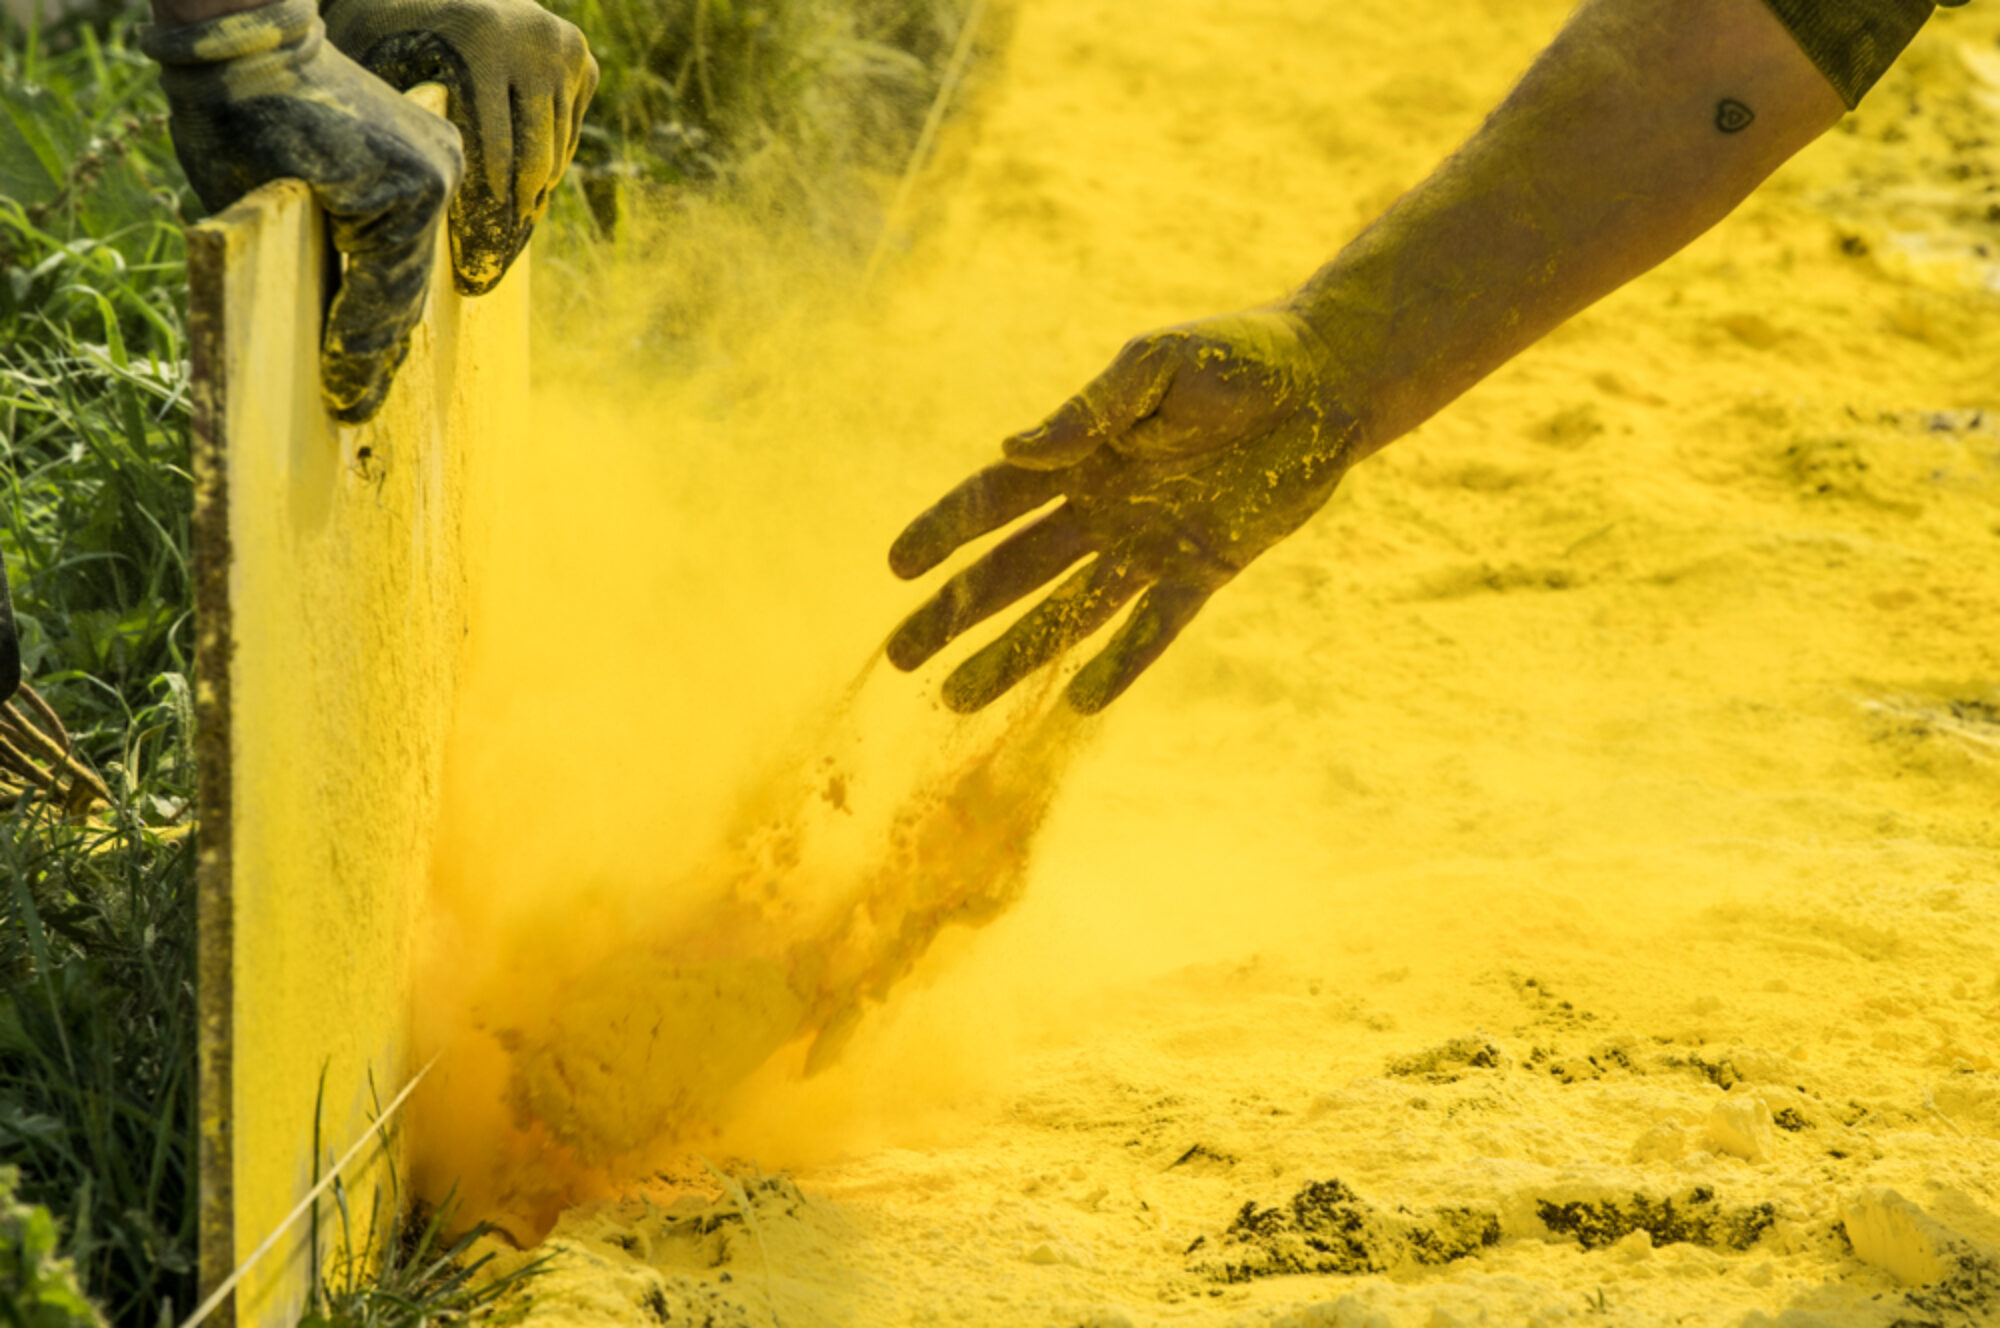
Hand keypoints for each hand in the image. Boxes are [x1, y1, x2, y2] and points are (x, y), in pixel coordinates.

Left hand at [145, 0, 464, 422]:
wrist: (246, 38)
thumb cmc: (235, 119)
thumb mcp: (256, 213)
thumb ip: (302, 280)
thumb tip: (327, 352)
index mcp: (405, 197)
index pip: (382, 301)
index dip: (359, 359)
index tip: (345, 404)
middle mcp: (440, 181)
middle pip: (408, 289)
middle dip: (378, 346)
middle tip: (357, 402)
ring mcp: (444, 164)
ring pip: (417, 263)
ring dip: (390, 308)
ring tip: (367, 365)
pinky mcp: (436, 154)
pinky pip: (419, 230)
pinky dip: (394, 265)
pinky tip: (377, 303)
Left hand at [323, 0, 596, 293]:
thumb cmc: (385, 27)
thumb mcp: (373, 60)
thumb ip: (390, 114)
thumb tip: (387, 193)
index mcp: (481, 39)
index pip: (498, 144)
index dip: (488, 198)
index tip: (477, 245)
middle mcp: (533, 38)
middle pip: (537, 150)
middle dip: (519, 201)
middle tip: (500, 252)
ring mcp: (564, 46)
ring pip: (559, 145)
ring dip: (537, 185)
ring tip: (514, 224)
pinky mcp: (581, 57)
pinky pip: (571, 128)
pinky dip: (551, 154)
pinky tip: (525, 176)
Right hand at [887, 309, 1363, 713]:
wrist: (1329, 383)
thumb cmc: (1240, 357)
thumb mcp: (1157, 365)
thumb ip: (1090, 409)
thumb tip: (1013, 449)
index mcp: (1081, 452)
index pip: (994, 499)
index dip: (944, 531)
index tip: (895, 567)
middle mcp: (1102, 507)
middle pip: (1012, 571)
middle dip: (954, 614)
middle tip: (900, 658)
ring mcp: (1148, 544)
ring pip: (1065, 612)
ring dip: (1012, 656)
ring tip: (957, 700)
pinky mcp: (1202, 571)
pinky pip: (1152, 630)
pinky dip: (1119, 665)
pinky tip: (1077, 703)